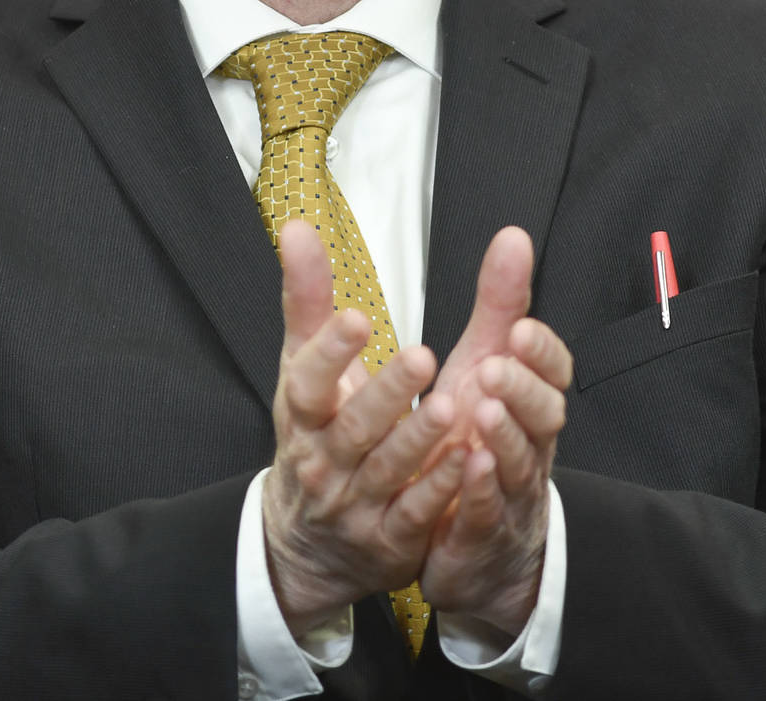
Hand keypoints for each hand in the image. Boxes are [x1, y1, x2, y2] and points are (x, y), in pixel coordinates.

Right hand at [262, 219, 469, 635]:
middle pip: (352, 427)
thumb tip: (296, 226)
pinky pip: (415, 514)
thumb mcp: (303, 369)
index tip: (357, 317)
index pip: (308, 382)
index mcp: (302, 414)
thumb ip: (307, 299)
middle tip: (423, 355)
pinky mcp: (388, 538)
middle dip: (386, 393)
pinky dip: (440, 489)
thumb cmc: (315, 432)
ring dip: (419, 440)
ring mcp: (354, 503)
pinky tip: (469, 461)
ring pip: (386, 470)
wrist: (308, 539)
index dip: (329, 352)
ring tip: (454, 406)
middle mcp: (323, 460)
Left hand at [418, 227, 573, 636]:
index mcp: (530, 403)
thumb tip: (513, 235)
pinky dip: (482, 492)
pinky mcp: (483, 533)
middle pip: (544, 418)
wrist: (478, 542)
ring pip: (519, 465)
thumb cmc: (477, 440)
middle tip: (495, 367)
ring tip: (483, 413)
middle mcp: (529, 445)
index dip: (541, 354)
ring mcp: (511, 492)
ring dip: (506, 438)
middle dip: (523, 390)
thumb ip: (500, 304)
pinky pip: (487, 513)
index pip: (552, 374)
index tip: (519, 329)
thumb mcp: (485, 364)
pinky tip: (469, 469)